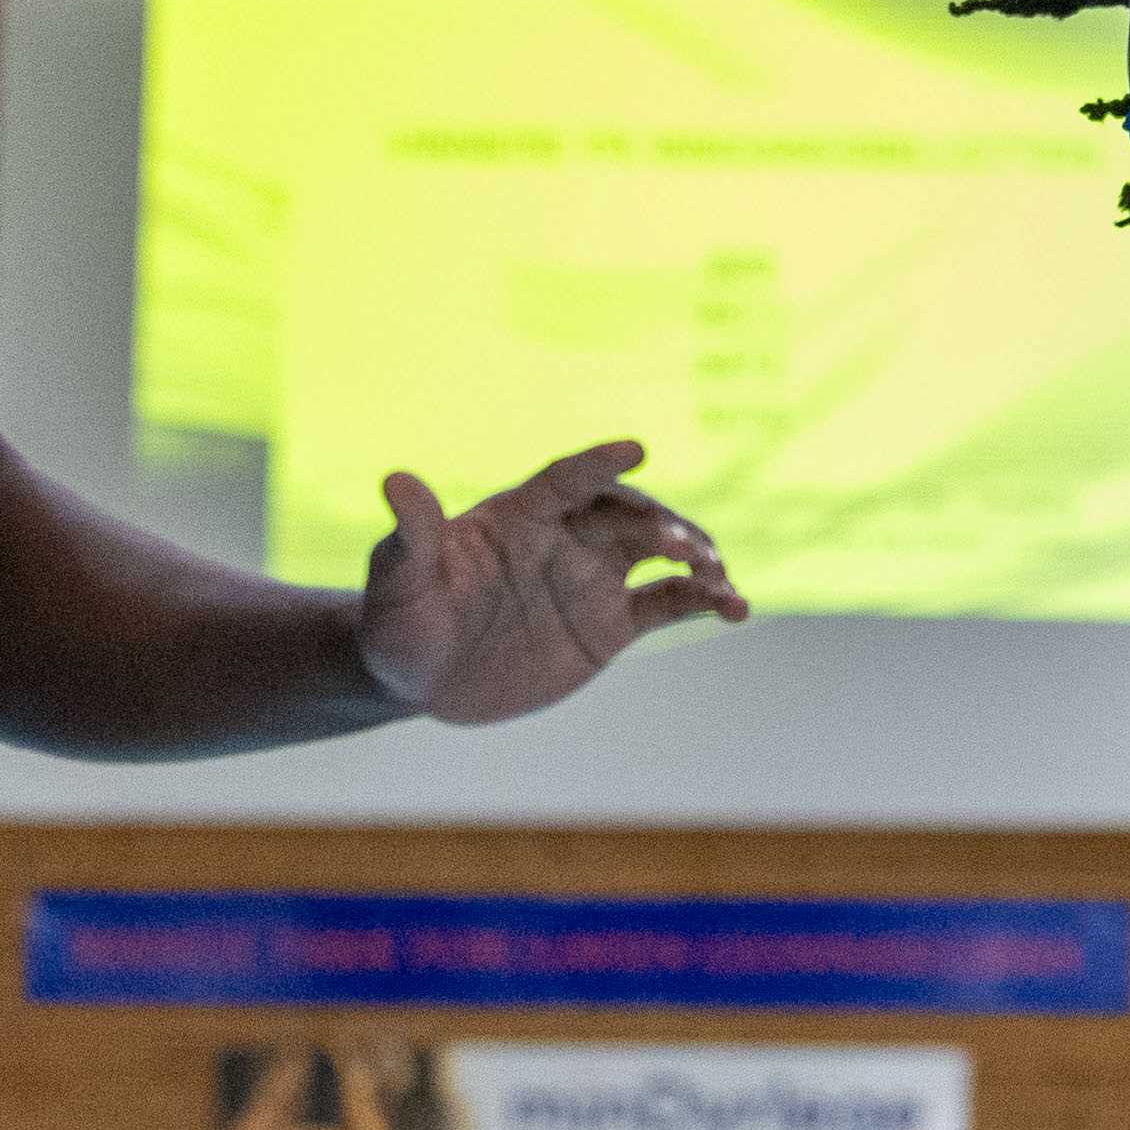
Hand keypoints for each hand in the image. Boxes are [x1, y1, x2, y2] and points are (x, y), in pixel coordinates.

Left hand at [356, 437, 749, 725]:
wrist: (420, 679)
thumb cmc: (400, 622)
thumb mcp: (400, 581)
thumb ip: (412, 534)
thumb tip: (395, 481)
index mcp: (520, 514)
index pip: (566, 479)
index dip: (598, 464)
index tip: (634, 450)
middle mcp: (566, 536)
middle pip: (627, 514)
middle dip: (660, 524)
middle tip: (681, 548)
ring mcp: (593, 577)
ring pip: (660, 553)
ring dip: (696, 558)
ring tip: (719, 583)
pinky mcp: (610, 623)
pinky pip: (668, 603)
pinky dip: (705, 600)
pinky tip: (735, 608)